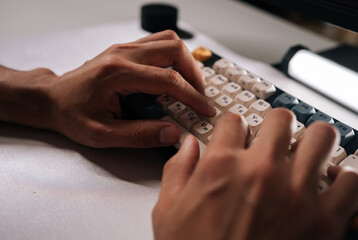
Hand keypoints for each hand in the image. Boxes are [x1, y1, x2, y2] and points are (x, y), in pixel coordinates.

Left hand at [0, 30, 214, 147]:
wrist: (52, 98)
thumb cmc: (72, 115)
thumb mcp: (102, 135)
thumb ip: (138, 135)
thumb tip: (172, 133)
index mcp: (118, 74)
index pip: (168, 80)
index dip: (192, 96)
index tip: (204, 110)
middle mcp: (123, 54)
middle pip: (173, 49)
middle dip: (194, 73)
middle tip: (199, 95)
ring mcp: (124, 48)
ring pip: (167, 40)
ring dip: (185, 61)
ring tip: (190, 84)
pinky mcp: (125, 49)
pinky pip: (157, 43)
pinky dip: (173, 56)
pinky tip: (173, 74)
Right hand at [152, 108, 357, 239]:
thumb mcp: (168, 213)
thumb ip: (176, 171)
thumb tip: (186, 146)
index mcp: (220, 166)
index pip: (233, 121)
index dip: (234, 127)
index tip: (237, 137)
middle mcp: (260, 172)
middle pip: (280, 119)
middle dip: (276, 126)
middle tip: (275, 140)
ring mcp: (296, 193)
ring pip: (322, 136)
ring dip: (314, 142)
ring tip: (306, 154)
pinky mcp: (325, 220)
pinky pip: (351, 181)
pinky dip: (343, 180)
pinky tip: (328, 187)